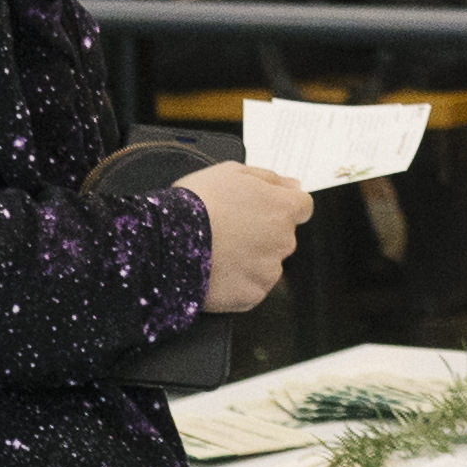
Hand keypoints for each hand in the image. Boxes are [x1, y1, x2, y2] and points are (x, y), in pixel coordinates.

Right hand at [179, 162, 311, 311]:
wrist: (165, 241)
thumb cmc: (195, 204)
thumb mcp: (230, 172)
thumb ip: (269, 178)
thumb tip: (292, 185)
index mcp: (282, 208)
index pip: (301, 207)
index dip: (279, 207)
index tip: (261, 210)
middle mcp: (284, 241)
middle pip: (282, 237)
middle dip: (262, 234)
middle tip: (228, 231)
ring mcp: (269, 271)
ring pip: (266, 264)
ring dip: (249, 260)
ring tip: (217, 251)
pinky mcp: (252, 295)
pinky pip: (251, 288)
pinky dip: (237, 282)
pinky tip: (216, 270)